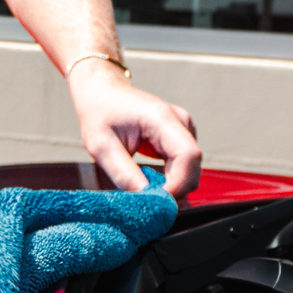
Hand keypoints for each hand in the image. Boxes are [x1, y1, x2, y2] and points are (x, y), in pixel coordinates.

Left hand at [68, 65, 201, 196]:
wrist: (102, 91)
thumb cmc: (99, 112)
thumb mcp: (100, 144)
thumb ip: (122, 172)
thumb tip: (144, 198)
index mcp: (162, 118)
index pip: (188, 156)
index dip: (177, 184)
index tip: (155, 201)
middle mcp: (180, 121)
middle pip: (193, 166)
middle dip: (174, 189)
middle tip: (147, 201)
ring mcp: (183, 128)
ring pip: (190, 168)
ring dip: (171, 184)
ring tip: (143, 187)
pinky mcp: (180, 137)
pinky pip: (183, 165)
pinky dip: (169, 178)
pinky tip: (149, 178)